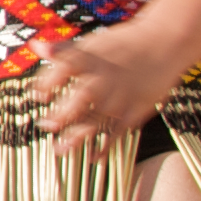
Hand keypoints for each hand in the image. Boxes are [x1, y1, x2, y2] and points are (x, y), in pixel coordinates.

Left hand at [27, 22, 181, 154]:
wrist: (165, 42)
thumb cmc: (124, 44)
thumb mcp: (93, 43)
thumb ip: (64, 50)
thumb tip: (35, 46)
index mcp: (91, 58)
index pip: (64, 68)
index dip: (48, 82)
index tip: (36, 95)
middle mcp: (105, 77)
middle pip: (82, 96)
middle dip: (63, 112)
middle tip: (45, 125)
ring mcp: (121, 95)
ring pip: (98, 116)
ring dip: (78, 134)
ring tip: (60, 149)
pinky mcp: (136, 108)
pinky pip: (119, 130)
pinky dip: (106, 145)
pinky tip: (93, 157)